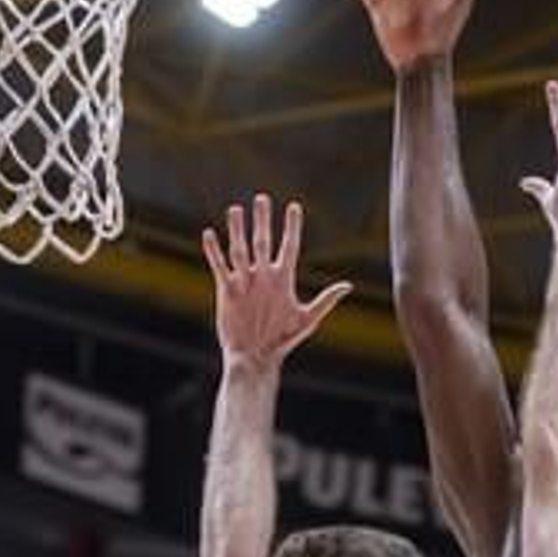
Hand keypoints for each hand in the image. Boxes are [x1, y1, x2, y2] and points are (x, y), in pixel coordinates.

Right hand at [202, 195, 351, 367]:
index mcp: (283, 280)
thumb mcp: (308, 320)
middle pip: (263, 242)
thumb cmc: (283, 341)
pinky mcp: (227, 290)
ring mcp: (245, 281)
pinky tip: (209, 234)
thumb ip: (326, 300)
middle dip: (263, 221)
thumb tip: (348, 285)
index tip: (295, 206)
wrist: (256, 357)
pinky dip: (214, 251)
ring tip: (236, 209)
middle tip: (262, 198)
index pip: (289, 246)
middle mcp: (263, 276)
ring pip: (240, 249)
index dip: (292, 227)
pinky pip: (219, 266)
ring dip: (238, 230)